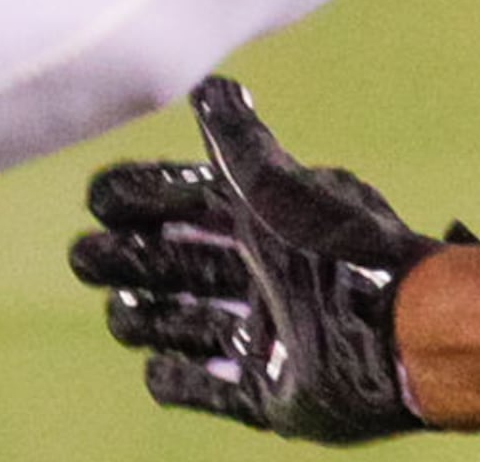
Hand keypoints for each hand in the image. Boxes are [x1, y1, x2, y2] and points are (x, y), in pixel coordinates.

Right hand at [68, 78, 471, 443]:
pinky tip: (154, 370)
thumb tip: (209, 83)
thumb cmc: (337, 250)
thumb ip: (237, 140)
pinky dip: (181, 382)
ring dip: (148, 319)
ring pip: (191, 326)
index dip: (146, 200)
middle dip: (132, 260)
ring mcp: (269, 340)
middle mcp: (267, 279)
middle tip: (83, 257)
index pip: (192, 204)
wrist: (396, 331)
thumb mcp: (276, 186)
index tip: (99, 199)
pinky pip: (214, 391)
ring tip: (116, 313)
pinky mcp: (274, 395)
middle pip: (182, 266)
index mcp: (267, 224)